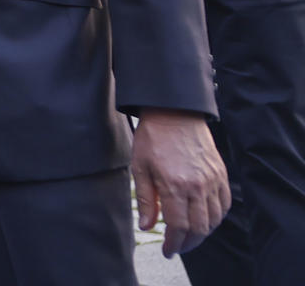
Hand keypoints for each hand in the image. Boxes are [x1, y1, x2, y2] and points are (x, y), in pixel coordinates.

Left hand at [132, 109, 228, 255]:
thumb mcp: (140, 168)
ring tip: (190, 236)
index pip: (179, 227)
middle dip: (188, 243)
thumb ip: (146, 200)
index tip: (168, 251)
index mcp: (175, 186)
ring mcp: (213, 180)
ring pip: (214, 219)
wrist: (174, 113)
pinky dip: (217, 217)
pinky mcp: (221, 174)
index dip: (174, 244)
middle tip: (178, 247)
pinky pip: (225, 204)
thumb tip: (146, 227)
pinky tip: (206, 219)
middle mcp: (198, 186)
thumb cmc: (153, 138)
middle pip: (199, 228)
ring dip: (203, 232)